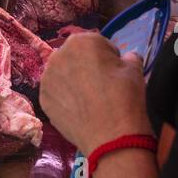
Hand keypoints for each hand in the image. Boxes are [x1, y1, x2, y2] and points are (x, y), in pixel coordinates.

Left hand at [40, 31, 152, 155]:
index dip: (109, 58)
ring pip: (63, 74)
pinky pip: (56, 93)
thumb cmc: (124, 96)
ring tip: (89, 100)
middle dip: (87, 67)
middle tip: (102, 86)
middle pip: (76, 57)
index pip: (97, 44)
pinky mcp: (43, 99)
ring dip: (73, 81)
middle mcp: (58, 55)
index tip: (115, 73)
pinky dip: (65, 98)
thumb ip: (129, 58)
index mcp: (81, 41)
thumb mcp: (135, 69)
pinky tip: (78, 110)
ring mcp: (47, 78)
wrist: (111, 135)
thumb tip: (127, 58)